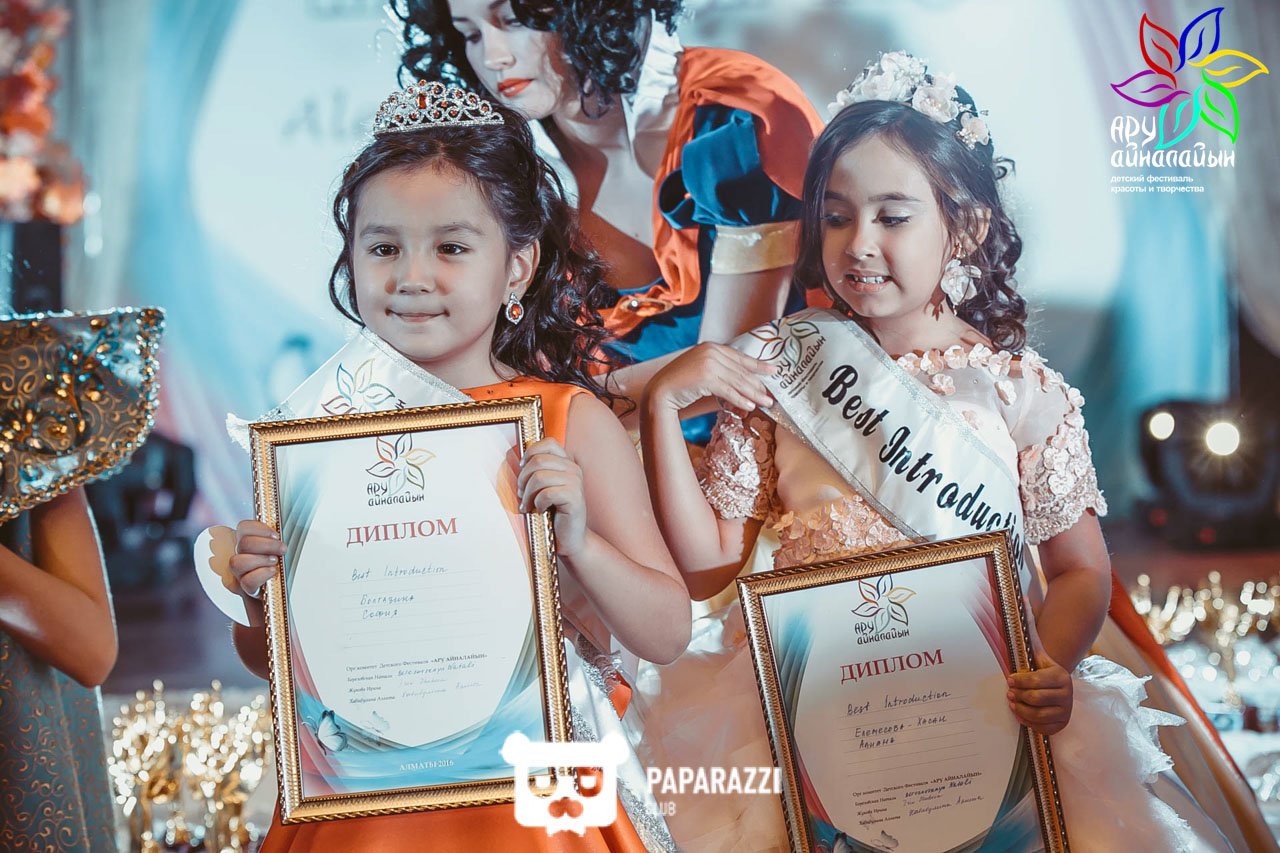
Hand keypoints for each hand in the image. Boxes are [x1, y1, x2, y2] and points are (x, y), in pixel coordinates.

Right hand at [230, 519, 283, 599]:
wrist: (282, 587)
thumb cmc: (283, 563)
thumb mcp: (282, 547)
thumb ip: (280, 537)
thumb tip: (295, 525)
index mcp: (248, 541)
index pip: (243, 527)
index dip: (259, 528)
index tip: (276, 535)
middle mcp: (241, 555)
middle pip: (243, 543)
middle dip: (266, 544)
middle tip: (282, 548)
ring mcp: (241, 572)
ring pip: (237, 563)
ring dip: (261, 559)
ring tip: (276, 561)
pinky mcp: (247, 588)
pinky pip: (247, 581)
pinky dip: (261, 574)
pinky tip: (273, 571)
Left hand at [517, 438, 588, 556]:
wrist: (570, 539)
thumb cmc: (554, 514)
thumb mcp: (543, 488)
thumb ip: (537, 472)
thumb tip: (516, 460)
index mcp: (567, 463)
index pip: (548, 443)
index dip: (530, 453)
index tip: (522, 469)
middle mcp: (573, 469)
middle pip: (538, 460)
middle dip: (523, 479)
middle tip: (521, 495)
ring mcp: (576, 482)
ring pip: (539, 477)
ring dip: (528, 494)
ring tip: (528, 505)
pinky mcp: (575, 497)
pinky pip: (547, 493)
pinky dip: (538, 503)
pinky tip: (540, 510)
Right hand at [645, 343, 775, 414]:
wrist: (660, 391)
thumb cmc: (681, 384)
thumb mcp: (702, 371)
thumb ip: (720, 370)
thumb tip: (744, 381)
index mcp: (711, 347)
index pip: (739, 357)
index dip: (757, 364)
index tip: (773, 370)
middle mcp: (711, 352)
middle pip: (740, 370)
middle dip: (758, 384)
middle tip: (771, 395)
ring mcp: (708, 363)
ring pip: (737, 381)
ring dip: (753, 394)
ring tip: (765, 403)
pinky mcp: (706, 377)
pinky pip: (728, 391)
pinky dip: (740, 399)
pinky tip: (750, 406)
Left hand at [1006, 652, 1072, 734]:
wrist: (1058, 686)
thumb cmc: (1044, 672)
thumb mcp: (1040, 658)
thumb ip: (1032, 645)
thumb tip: (1023, 623)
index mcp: (1061, 676)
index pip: (1036, 680)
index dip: (1019, 681)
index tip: (1009, 680)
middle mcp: (1067, 694)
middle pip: (1035, 698)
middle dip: (1018, 695)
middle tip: (1009, 693)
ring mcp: (1066, 711)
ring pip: (1038, 714)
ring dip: (1021, 709)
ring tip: (1012, 703)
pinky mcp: (1062, 724)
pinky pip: (1043, 727)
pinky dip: (1028, 722)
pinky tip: (1020, 714)